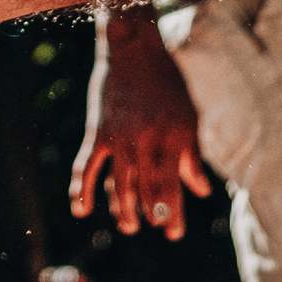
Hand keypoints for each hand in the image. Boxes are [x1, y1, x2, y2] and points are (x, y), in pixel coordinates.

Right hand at [71, 12, 214, 238]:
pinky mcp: (97, 131)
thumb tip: (200, 191)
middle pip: (147, 189)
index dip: (172, 213)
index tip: (173, 232)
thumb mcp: (188, 116)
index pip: (171, 186)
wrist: (133, 49)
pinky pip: (87, 167)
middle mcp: (145, 140)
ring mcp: (119, 137)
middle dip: (152, 215)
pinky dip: (81, 190)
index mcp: (172, 137)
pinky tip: (81, 210)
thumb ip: (192, 155)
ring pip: (120, 185)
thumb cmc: (167, 82)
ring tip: (129, 226)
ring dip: (123, 210)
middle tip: (156, 229)